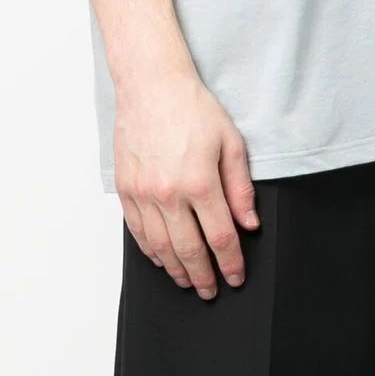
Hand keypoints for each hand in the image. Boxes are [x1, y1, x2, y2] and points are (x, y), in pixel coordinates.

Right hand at [113, 67, 260, 298]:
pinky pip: (137, 232)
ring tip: (188, 280)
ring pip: (161, 247)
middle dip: (203, 276)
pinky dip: (151, 251)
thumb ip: (240, 187)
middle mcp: (169, 194)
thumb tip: (249, 223)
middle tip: (211, 290)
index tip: (236, 276)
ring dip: (176, 270)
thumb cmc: (193, 108)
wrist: (152, 85)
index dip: (230, 262)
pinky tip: (161, 258)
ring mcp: (143, 193)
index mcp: (200, 182)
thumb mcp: (231, 141)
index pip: (220, 237)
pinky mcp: (125, 189)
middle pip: (189, 251)